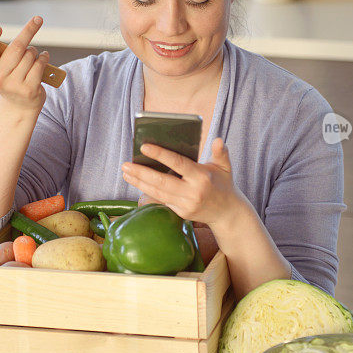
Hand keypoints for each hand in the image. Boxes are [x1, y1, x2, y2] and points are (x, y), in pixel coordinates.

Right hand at [0, 16, 50, 112]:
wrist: (20, 104)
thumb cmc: (7, 76)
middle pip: (16, 47)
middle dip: (28, 31)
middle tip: (37, 19)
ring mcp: (14, 85)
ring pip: (30, 55)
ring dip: (34, 51)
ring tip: (33, 55)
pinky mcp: (29, 90)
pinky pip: (39, 64)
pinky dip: (44, 57)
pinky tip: (43, 58)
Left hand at [121, 138, 251, 227]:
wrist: (227, 213)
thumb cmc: (223, 184)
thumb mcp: (225, 167)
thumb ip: (221, 152)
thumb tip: (218, 139)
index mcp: (202, 177)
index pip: (178, 163)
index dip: (160, 154)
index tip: (144, 147)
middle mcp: (192, 192)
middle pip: (162, 182)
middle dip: (141, 172)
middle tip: (125, 164)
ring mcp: (186, 204)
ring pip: (158, 192)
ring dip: (139, 183)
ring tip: (126, 173)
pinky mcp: (181, 212)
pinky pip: (161, 200)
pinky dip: (147, 191)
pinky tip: (137, 182)